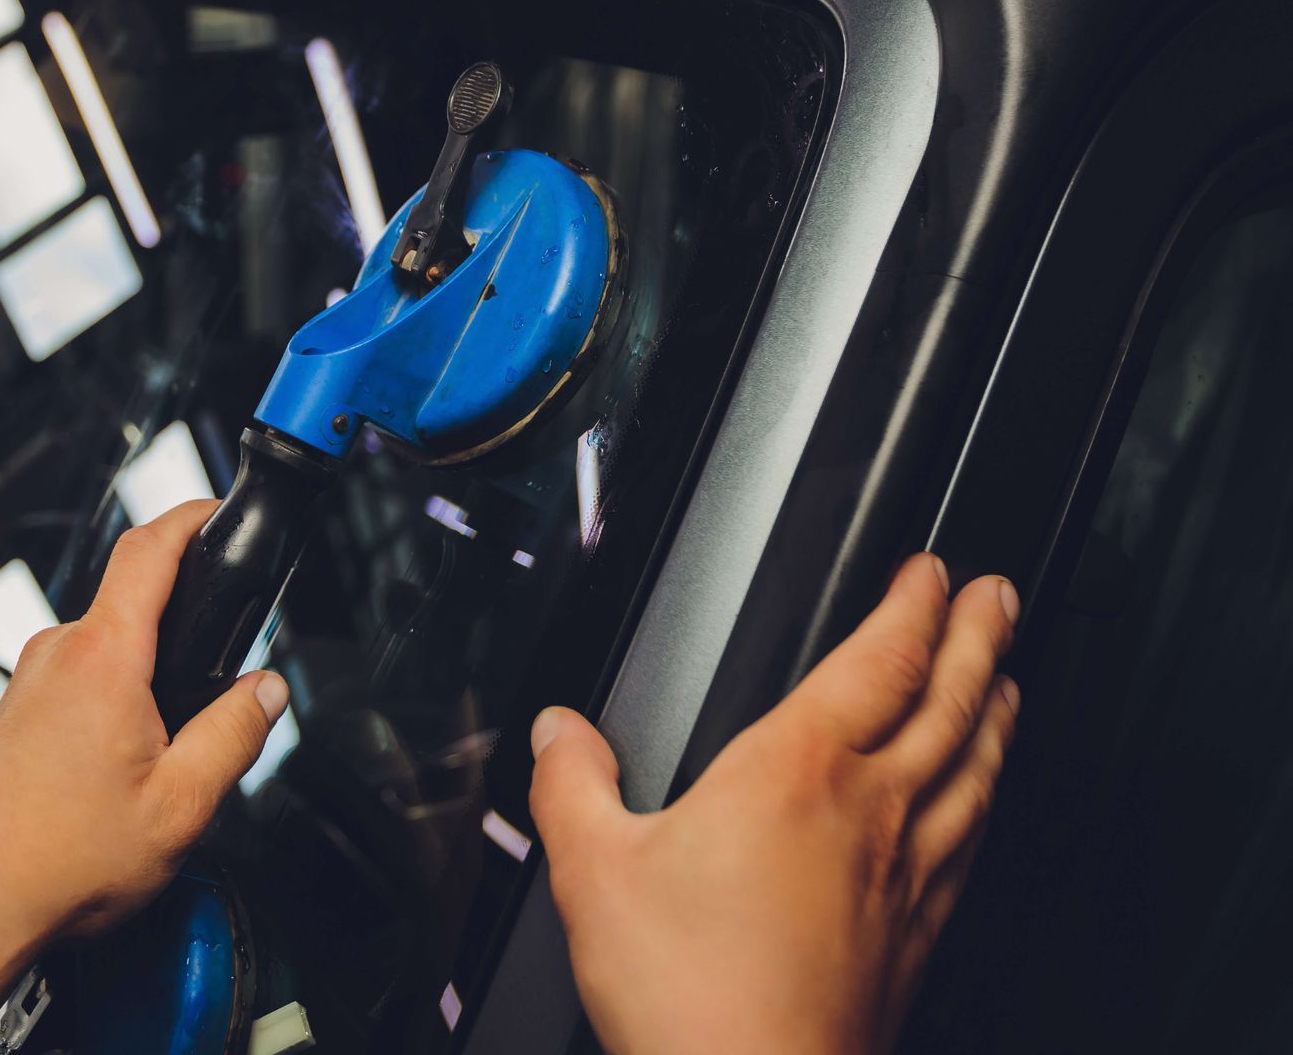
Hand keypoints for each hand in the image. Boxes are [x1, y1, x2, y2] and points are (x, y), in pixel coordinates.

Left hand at [0, 500, 289, 1054]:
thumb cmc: (57, 868)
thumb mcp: (182, 806)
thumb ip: (235, 735)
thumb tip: (268, 692)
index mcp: (102, 660)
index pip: (150, 549)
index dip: (192, 516)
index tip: (221, 510)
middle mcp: (56, 657)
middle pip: (134, 604)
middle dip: (185, 631)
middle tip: (219, 686)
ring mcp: (27, 684)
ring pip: (109, 652)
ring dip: (148, 682)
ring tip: (165, 760)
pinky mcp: (14, 714)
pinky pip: (79, 684)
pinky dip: (114, 709)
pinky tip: (118, 779)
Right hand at [530, 554, 1020, 1054]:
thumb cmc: (692, 996)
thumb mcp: (593, 870)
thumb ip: (570, 785)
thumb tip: (559, 733)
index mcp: (796, 773)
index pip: (879, 662)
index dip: (915, 605)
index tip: (933, 571)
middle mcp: (869, 813)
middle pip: (948, 702)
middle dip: (978, 638)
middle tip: (1000, 595)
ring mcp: (905, 876)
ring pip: (976, 769)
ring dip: (997, 711)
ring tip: (1009, 680)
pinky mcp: (918, 936)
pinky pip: (973, 841)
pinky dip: (989, 798)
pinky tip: (984, 803)